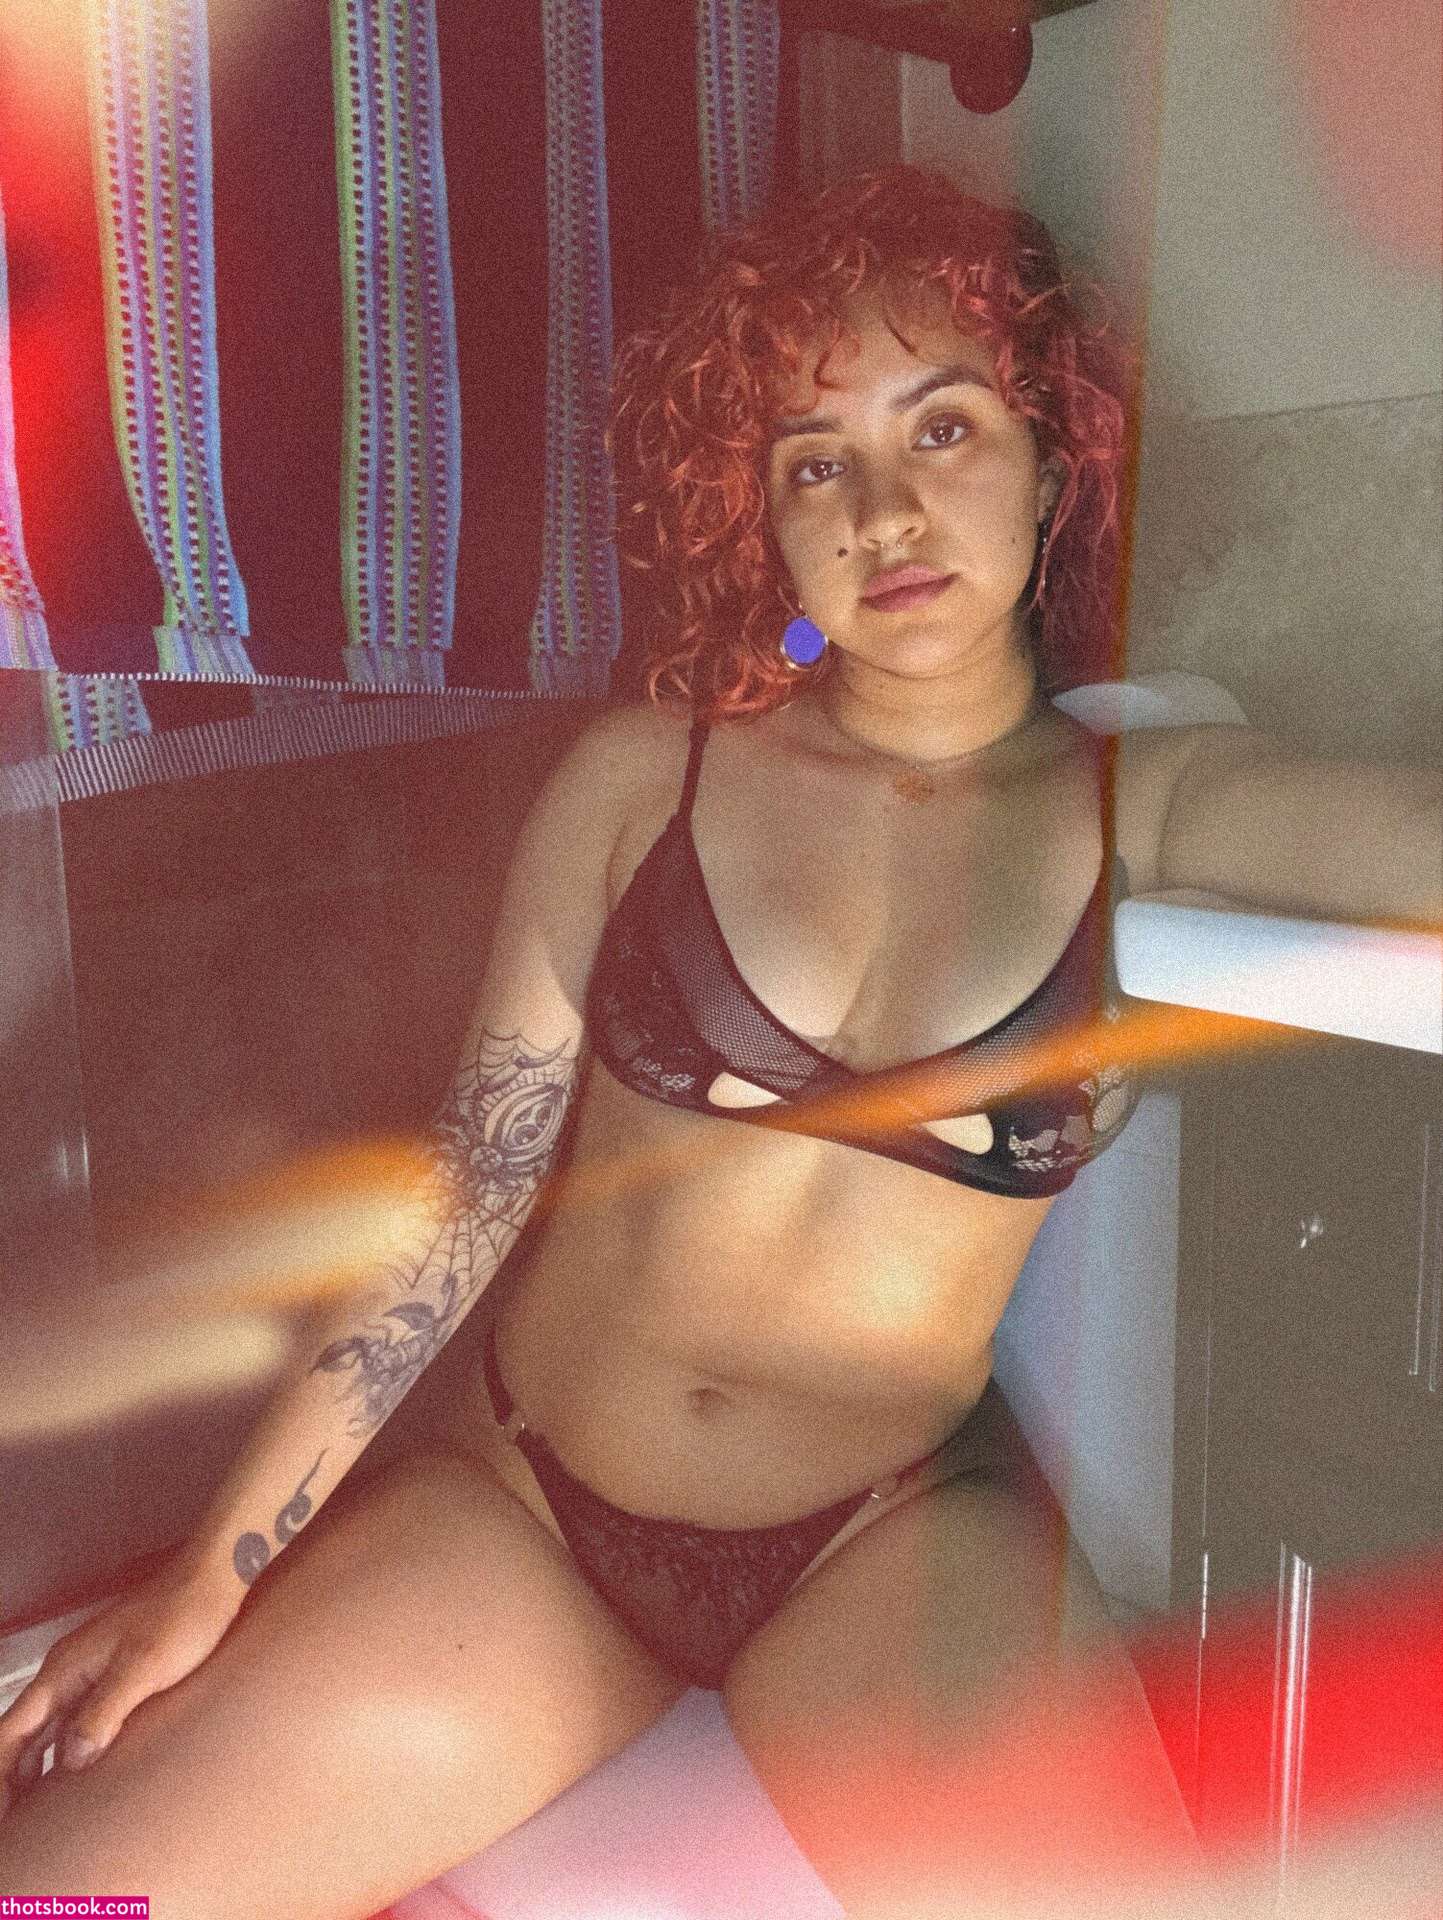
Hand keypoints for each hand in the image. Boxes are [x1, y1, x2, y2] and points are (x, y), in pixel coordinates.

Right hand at [0, 1557, 241, 1817]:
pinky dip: (68, 1753)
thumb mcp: (144, 1667)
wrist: (216, 1576)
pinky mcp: (116, 1676)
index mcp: (64, 1670)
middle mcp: (68, 1673)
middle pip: (22, 1737)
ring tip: (40, 1817)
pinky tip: (82, 1776)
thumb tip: (69, 1761)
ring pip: (49, 1731)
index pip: (10, 1734)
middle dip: (11, 1781)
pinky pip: (78, 1723)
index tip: (2, 1816)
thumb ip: (104, 1712)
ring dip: (37, 1771)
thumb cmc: (185, 1614)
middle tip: (18, 1830)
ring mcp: (91, 1674)